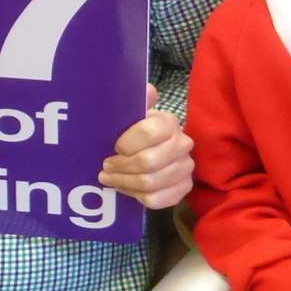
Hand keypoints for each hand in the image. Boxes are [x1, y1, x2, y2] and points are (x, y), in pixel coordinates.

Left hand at [99, 84, 193, 209]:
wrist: (154, 148)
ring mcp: (185, 168)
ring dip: (124, 182)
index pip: (149, 132)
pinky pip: (158, 200)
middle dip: (121, 167)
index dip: (127, 143)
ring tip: (109, 178)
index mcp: (169, 122)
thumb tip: (147, 90)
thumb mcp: (132, 113)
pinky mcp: (183, 188)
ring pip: (151, 183)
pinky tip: (125, 188)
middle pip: (148, 162)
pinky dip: (136, 196)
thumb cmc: (136, 130)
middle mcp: (182, 144)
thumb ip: (136, 101)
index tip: (114, 146)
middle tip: (105, 166)